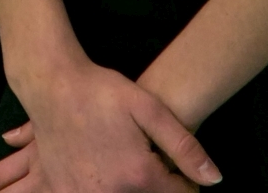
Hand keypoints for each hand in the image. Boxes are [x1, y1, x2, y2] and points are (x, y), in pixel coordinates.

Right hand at [0, 58, 219, 192]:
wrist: (53, 84)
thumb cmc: (102, 91)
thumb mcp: (149, 108)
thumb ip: (185, 146)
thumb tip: (214, 180)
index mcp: (138, 175)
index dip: (185, 184)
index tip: (181, 173)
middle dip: (155, 186)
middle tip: (148, 161)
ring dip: (129, 186)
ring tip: (125, 163)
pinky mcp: (64, 192)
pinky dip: (102, 188)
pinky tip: (102, 172)